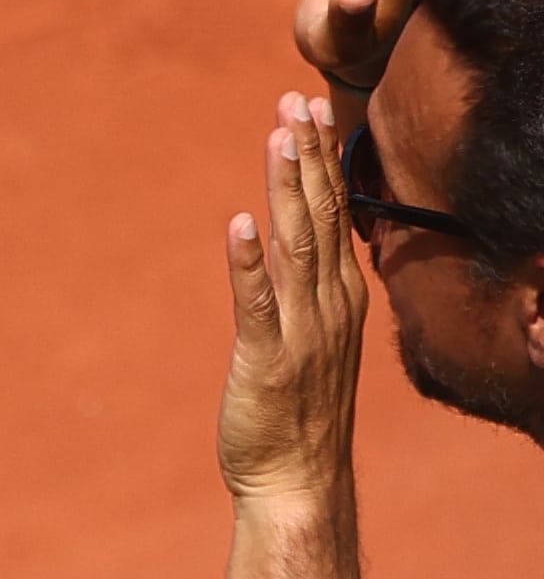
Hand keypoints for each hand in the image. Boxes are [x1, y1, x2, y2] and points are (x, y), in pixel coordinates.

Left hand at [221, 90, 371, 507]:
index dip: (322, 161)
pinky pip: (257, 304)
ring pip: (295, 246)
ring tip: (276, 138)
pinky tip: (239, 225)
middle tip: (293, 101)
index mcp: (339, 295)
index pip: (335, 213)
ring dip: (284, 190)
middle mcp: (329, 304)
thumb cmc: (298, 410)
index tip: (310, 110)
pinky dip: (248, 263)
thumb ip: (306, 291)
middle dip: (306, 157)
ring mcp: (301, 330)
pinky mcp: (267, 359)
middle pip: (319, 216)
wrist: (297, 477)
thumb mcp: (311, 338)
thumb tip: (293, 248)